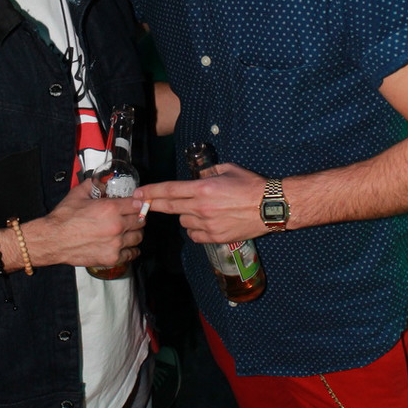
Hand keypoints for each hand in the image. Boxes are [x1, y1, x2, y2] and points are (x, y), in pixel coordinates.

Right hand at [27, 180, 144, 268]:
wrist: (53, 240)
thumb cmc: (63, 219)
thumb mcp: (78, 194)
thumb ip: (93, 185)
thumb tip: (101, 181)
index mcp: (110, 208)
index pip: (137, 204)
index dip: (137, 203)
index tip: (136, 205)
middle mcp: (116, 226)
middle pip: (141, 220)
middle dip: (137, 217)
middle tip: (132, 218)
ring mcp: (115, 243)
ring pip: (138, 237)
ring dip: (135, 233)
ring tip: (129, 231)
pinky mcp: (112, 257)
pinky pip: (132, 254)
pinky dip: (131, 250)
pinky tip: (127, 246)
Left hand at [134, 164, 265, 242]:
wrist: (270, 207)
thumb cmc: (251, 185)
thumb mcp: (227, 169)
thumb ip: (208, 172)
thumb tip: (197, 176)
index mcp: (203, 188)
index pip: (169, 190)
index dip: (150, 192)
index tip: (137, 194)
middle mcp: (201, 207)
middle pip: (169, 207)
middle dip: (152, 204)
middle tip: (138, 205)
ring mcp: (208, 224)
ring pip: (183, 221)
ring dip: (185, 215)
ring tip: (200, 209)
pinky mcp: (215, 237)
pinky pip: (194, 235)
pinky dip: (195, 229)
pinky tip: (205, 222)